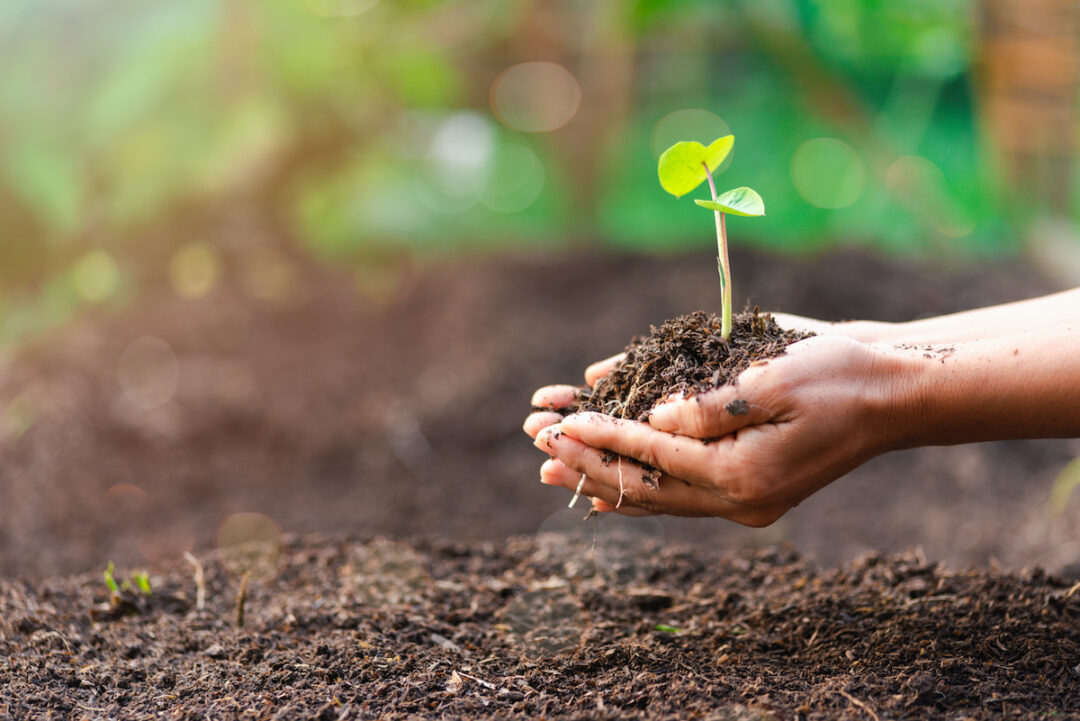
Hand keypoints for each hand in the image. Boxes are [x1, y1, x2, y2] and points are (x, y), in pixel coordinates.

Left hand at [528, 335, 911, 525]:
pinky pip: (680, 488)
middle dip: (586, 462)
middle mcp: (738, 499)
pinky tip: (600, 483)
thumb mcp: (774, 379)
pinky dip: (638, 480)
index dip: (603, 437)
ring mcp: (742, 498)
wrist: (892, 393)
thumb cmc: (840, 375)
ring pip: (657, 493)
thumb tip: (652, 421)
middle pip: (645, 486)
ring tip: (547, 469)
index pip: (655, 459)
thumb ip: (709, 406)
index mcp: (744, 477)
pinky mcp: (745, 484)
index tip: (558, 425)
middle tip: (535, 445)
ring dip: (601, 476)